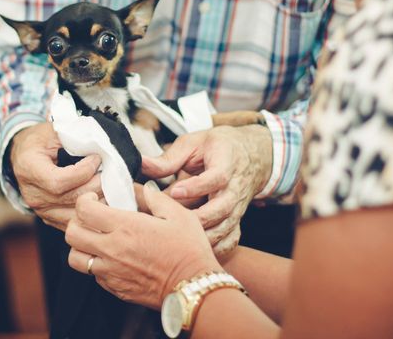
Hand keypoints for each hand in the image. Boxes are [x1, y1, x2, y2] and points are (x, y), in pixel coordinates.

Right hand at [9, 122, 101, 230]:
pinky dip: (92, 211)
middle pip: (71, 198)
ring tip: (110, 185)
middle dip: (96, 185)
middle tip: (110, 172)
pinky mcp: (49, 218)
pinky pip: (75, 220)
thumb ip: (74, 138)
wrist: (24, 155)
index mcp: (29, 168)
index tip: (96, 158)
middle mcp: (32, 194)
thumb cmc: (40, 140)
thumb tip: (99, 146)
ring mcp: (40, 209)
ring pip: (76, 213)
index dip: (83, 172)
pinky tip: (103, 197)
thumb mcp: (53, 131)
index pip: (59, 181)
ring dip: (98, 200)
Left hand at [65, 186, 220, 308]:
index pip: (84, 210)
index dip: (84, 200)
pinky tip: (112, 257)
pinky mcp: (115, 289)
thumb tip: (143, 188)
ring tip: (96, 239)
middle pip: (71, 233)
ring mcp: (111, 272)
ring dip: (81, 245)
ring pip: (75, 258)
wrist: (193, 289)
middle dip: (77, 221)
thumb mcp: (178, 215)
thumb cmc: (189, 250)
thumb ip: (156, 198)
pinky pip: (93, 275)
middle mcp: (112, 249)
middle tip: (92, 217)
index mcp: (126, 227)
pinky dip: (96, 264)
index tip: (94, 199)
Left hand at [142, 125, 271, 259]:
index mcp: (226, 163)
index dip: (197, 186)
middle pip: (222, 208)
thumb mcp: (193, 144)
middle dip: (198, 218)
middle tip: (170, 221)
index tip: (175, 191)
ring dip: (202, 236)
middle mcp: (235, 188)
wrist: (251, 155)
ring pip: (225, 227)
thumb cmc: (217, 147)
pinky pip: (230, 239)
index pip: (216, 177)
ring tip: (176, 239)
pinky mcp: (236, 220)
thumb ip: (169, 158)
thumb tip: (141, 164)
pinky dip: (215, 248)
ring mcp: (237, 207)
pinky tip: (193, 250)